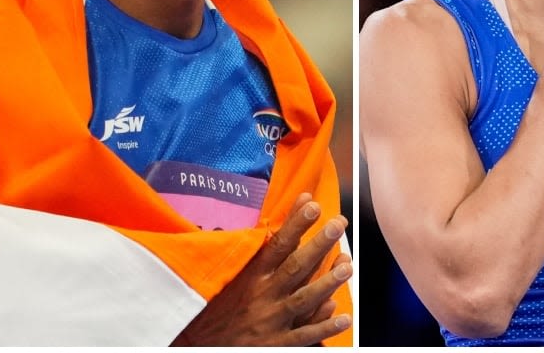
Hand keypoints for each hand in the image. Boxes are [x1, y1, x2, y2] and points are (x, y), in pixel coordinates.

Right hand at [171, 193, 352, 345]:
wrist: (196, 346)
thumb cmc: (217, 305)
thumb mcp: (232, 274)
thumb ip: (257, 250)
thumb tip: (270, 225)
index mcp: (251, 276)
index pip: (277, 245)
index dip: (296, 224)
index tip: (312, 204)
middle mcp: (262, 295)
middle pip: (295, 267)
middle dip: (318, 245)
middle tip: (338, 225)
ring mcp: (269, 320)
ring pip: (303, 299)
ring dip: (326, 283)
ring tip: (347, 266)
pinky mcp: (274, 344)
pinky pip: (303, 336)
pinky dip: (325, 328)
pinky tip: (344, 317)